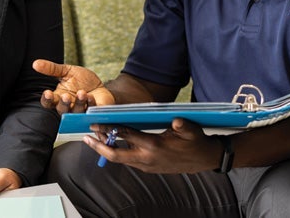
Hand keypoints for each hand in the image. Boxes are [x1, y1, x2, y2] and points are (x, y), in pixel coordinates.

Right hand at [32, 59, 115, 113]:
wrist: (100, 85)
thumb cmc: (82, 80)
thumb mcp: (67, 71)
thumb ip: (51, 69)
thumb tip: (35, 63)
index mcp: (58, 98)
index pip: (48, 103)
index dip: (47, 100)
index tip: (47, 93)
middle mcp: (68, 107)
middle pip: (61, 110)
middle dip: (63, 104)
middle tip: (66, 96)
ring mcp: (80, 112)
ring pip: (76, 112)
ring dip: (78, 103)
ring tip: (82, 93)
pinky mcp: (93, 114)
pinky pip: (91, 112)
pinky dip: (91, 104)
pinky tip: (91, 96)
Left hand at [82, 118, 221, 173]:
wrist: (204, 159)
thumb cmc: (196, 141)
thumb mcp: (192, 130)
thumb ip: (182, 126)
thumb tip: (176, 121)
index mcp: (154, 146)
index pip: (126, 136)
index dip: (109, 129)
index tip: (95, 123)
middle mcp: (147, 158)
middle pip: (116, 155)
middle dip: (98, 146)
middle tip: (85, 137)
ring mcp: (147, 165)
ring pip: (121, 159)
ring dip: (107, 149)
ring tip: (95, 138)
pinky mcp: (149, 168)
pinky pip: (129, 161)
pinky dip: (118, 152)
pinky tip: (113, 144)